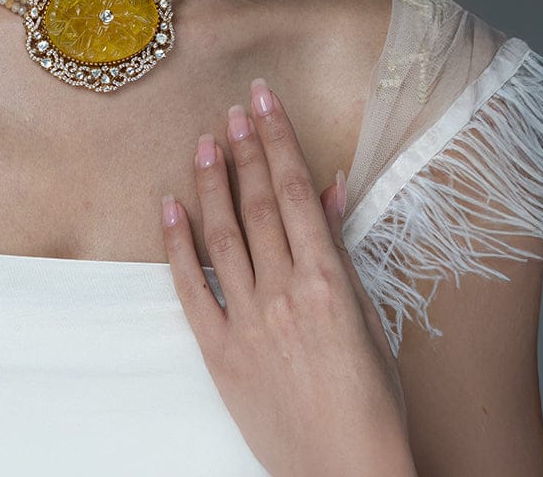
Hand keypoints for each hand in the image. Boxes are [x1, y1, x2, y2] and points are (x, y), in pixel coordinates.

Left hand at [160, 77, 414, 476]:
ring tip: (203, 141)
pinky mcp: (218, 352)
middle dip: (246, 148)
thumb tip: (329, 189)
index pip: (294, 191)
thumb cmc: (372, 400)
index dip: (278, 140)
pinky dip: (177, 245)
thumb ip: (341, 249)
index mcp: (327, 281)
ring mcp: (246, 321)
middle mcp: (283, 292)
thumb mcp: (369, 317)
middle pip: (257, 203)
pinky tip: (169, 207)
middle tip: (234, 107)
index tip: (265, 102)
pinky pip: (191, 288)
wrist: (347, 472)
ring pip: (222, 234)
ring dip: (211, 182)